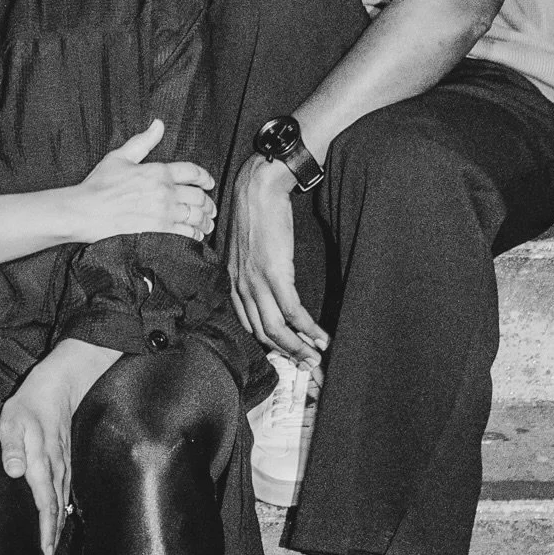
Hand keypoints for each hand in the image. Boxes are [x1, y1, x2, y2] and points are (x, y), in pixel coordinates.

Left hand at [0, 339, 119, 554]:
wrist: (60, 385)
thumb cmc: (30, 403)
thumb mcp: (12, 419)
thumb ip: (12, 446)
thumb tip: (14, 472)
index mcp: (42, 465)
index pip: (45, 507)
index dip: (45, 533)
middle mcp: (56, 471)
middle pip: (56, 513)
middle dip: (52, 541)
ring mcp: (62, 468)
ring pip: (61, 506)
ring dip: (57, 530)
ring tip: (50, 553)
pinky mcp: (63, 463)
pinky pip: (62, 495)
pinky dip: (60, 513)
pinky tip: (58, 521)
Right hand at [73, 120, 215, 243]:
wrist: (86, 211)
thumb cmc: (99, 185)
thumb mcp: (119, 157)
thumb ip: (143, 141)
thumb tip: (158, 124)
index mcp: (158, 171)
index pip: (192, 172)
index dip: (205, 177)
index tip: (209, 183)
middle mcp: (165, 192)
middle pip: (199, 197)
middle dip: (208, 203)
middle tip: (210, 208)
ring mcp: (164, 213)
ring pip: (196, 217)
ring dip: (205, 221)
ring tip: (207, 224)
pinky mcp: (159, 232)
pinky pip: (186, 234)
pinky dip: (195, 236)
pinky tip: (196, 236)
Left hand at [226, 153, 327, 374]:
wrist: (258, 188)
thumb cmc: (255, 213)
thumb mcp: (245, 248)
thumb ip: (250, 270)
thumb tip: (268, 286)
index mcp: (232, 282)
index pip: (249, 324)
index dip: (269, 343)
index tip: (286, 354)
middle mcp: (240, 287)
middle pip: (262, 333)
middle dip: (286, 353)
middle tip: (306, 366)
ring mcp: (256, 282)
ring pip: (276, 329)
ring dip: (298, 348)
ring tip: (316, 357)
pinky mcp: (275, 274)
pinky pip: (292, 311)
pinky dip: (308, 328)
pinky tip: (320, 336)